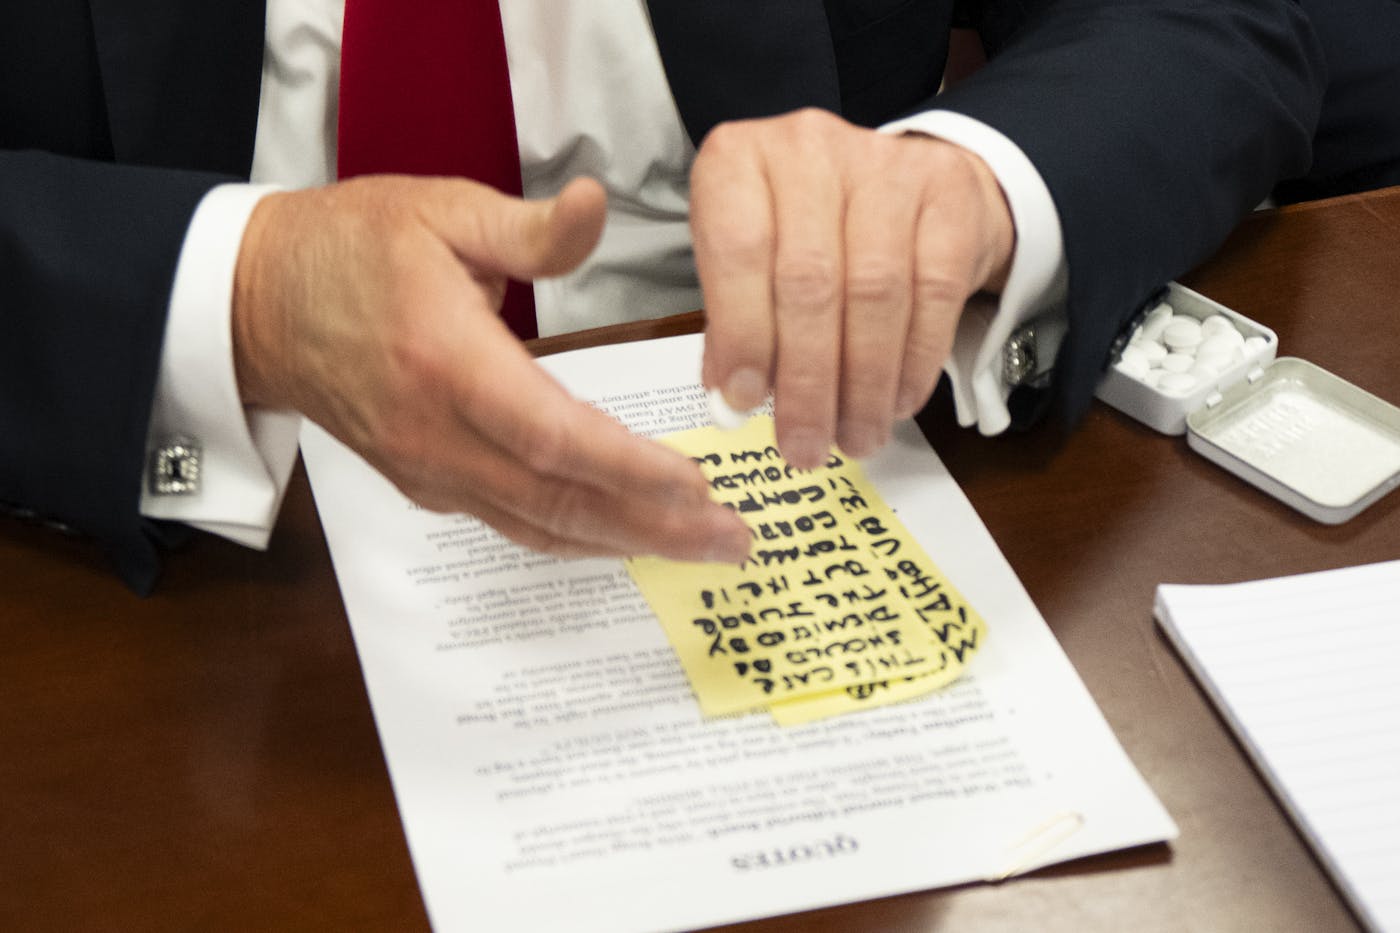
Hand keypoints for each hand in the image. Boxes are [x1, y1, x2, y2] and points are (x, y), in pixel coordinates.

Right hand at [232, 175, 749, 561]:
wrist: (258, 303)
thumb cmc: (350, 249)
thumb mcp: (439, 211)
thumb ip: (528, 228)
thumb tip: (598, 205)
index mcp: (445, 363)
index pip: (553, 437)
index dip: (629, 469)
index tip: (698, 485)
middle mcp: (436, 434)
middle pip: (558, 500)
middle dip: (653, 526)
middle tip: (732, 541)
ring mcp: (428, 468)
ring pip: (537, 525)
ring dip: (624, 543)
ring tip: (700, 549)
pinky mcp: (424, 483)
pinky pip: (510, 522)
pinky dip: (574, 535)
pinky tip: (624, 537)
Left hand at [691, 109, 1014, 466]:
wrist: (906, 184)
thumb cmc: (808, 233)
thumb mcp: (749, 265)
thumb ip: (734, 324)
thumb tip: (731, 400)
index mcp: (740, 160)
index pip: (738, 249)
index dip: (742, 333)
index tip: (744, 403)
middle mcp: (809, 147)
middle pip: (809, 281)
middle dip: (807, 381)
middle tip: (804, 447)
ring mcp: (885, 164)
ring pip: (873, 293)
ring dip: (863, 384)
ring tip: (855, 438)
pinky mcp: (948, 194)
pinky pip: (932, 292)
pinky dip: (914, 360)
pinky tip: (898, 402)